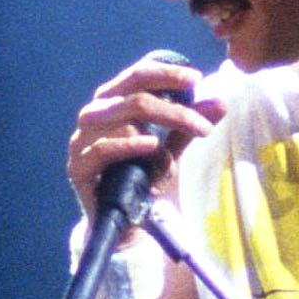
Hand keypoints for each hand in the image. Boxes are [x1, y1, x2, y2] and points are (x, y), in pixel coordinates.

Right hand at [67, 53, 218, 217]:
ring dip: (162, 123)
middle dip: (173, 105)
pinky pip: (104, 148)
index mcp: (113, 102)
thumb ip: (188, 127)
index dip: (166, 74)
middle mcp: (94, 114)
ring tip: (189, 137)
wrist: (122, 224)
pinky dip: (131, 144)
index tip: (197, 80)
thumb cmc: (142, 180)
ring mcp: (82, 140)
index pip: (137, 75)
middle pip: (133, 94)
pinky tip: (153, 146)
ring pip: (123, 115)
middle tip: (203, 123)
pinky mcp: (78, 167)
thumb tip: (219, 102)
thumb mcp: (170, 150)